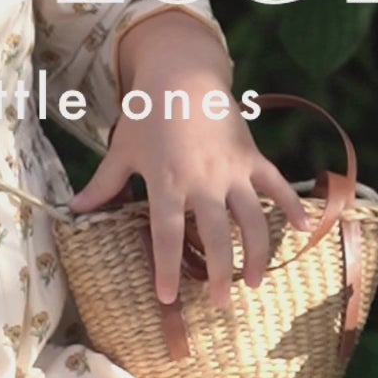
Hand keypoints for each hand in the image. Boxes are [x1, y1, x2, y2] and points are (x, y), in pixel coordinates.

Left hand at [68, 84, 308, 311]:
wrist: (183, 74)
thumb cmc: (147, 114)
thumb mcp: (122, 150)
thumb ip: (103, 184)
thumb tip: (72, 209)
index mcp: (167, 183)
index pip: (167, 235)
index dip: (167, 268)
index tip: (169, 297)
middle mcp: (203, 182)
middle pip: (217, 237)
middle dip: (220, 273)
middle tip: (221, 303)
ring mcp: (232, 171)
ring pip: (252, 220)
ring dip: (257, 253)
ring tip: (254, 283)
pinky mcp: (252, 158)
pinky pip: (277, 186)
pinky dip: (293, 206)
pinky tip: (306, 230)